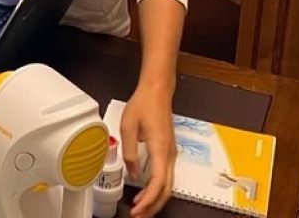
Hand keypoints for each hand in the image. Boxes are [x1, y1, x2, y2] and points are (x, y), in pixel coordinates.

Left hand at [121, 84, 175, 217]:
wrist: (157, 92)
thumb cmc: (143, 105)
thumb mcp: (128, 127)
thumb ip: (129, 152)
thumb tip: (132, 174)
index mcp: (160, 149)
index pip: (158, 182)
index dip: (148, 200)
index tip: (137, 209)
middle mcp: (169, 155)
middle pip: (166, 189)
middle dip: (153, 206)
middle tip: (138, 216)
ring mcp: (170, 154)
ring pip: (167, 185)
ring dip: (155, 200)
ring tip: (141, 209)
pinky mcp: (167, 152)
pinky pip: (165, 176)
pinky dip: (157, 189)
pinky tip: (146, 193)